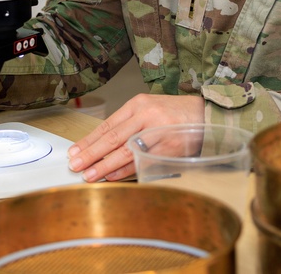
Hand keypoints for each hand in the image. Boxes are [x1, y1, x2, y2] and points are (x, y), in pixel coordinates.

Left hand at [67, 93, 203, 181]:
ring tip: (90, 175)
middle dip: (91, 154)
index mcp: (138, 104)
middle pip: (113, 138)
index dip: (89, 140)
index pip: (108, 125)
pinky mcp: (168, 149)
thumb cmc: (174, 114)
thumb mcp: (149, 109)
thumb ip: (128, 123)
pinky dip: (126, 171)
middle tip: (75, 165)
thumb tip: (101, 144)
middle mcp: (146, 116)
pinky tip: (112, 177)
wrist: (206, 115)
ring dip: (105, 166)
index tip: (74, 151)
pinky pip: (142, 162)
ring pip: (125, 152)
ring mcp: (157, 133)